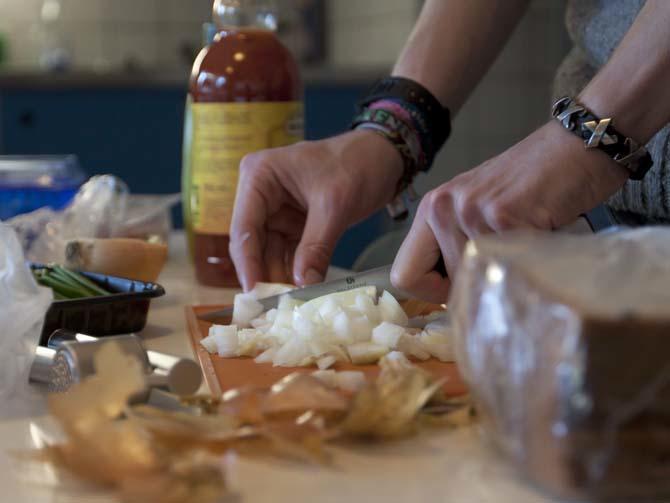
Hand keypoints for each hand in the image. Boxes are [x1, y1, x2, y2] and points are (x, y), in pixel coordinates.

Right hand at [230, 130, 402, 290]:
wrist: (385, 156)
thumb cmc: (358, 164)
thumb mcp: (335, 205)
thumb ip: (316, 246)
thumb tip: (302, 285)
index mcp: (259, 176)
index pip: (243, 226)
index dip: (247, 263)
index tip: (254, 293)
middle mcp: (260, 193)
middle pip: (252, 243)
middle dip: (264, 274)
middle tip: (272, 308)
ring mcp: (276, 211)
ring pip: (269, 253)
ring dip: (280, 278)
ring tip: (288, 306)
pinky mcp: (294, 224)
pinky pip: (288, 253)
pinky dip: (295, 272)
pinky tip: (301, 293)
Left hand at [391, 120, 628, 302]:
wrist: (579, 144)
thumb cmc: (533, 184)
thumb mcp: (480, 212)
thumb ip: (459, 246)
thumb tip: (455, 300)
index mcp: (432, 209)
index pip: (403, 276)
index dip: (432, 293)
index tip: (462, 286)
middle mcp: (442, 208)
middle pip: (443, 288)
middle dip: (478, 286)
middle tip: (508, 261)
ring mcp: (470, 210)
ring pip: (475, 281)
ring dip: (506, 273)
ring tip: (527, 241)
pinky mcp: (503, 214)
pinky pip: (508, 268)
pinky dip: (529, 264)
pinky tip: (543, 235)